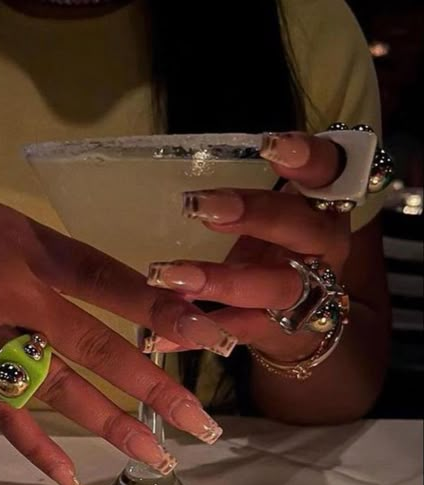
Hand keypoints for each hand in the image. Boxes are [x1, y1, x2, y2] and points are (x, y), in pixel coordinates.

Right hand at [0, 194, 232, 484]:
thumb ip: (55, 256)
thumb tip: (117, 289)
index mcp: (23, 250)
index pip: (106, 282)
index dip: (159, 309)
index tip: (206, 334)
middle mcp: (7, 299)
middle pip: (93, 348)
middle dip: (153, 386)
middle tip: (202, 423)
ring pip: (57, 393)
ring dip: (110, 428)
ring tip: (158, 458)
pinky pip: (3, 420)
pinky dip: (37, 452)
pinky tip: (70, 480)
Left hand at [146, 132, 348, 361]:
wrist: (302, 321)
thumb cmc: (275, 250)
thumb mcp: (272, 216)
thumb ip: (246, 196)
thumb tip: (174, 170)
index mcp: (322, 208)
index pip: (331, 171)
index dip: (307, 157)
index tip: (268, 144)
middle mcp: (323, 249)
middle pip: (301, 228)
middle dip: (253, 215)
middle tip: (197, 206)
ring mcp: (308, 294)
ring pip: (277, 287)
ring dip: (222, 280)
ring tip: (168, 276)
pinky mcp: (280, 331)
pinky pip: (240, 331)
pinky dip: (198, 333)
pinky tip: (158, 336)